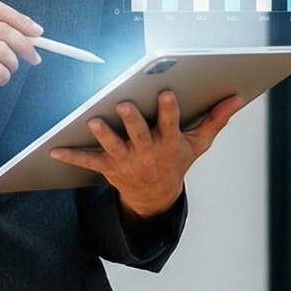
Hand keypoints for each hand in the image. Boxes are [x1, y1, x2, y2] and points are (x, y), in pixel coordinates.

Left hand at [49, 91, 243, 217]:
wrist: (156, 197)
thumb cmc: (175, 162)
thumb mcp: (198, 144)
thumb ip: (215, 120)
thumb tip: (237, 98)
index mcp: (168, 142)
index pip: (170, 123)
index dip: (169, 110)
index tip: (166, 93)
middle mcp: (146, 151)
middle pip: (139, 134)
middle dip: (132, 120)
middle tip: (123, 104)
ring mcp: (126, 160)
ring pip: (113, 146)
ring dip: (102, 135)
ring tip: (92, 121)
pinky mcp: (108, 167)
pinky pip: (87, 162)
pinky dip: (71, 156)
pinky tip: (54, 149)